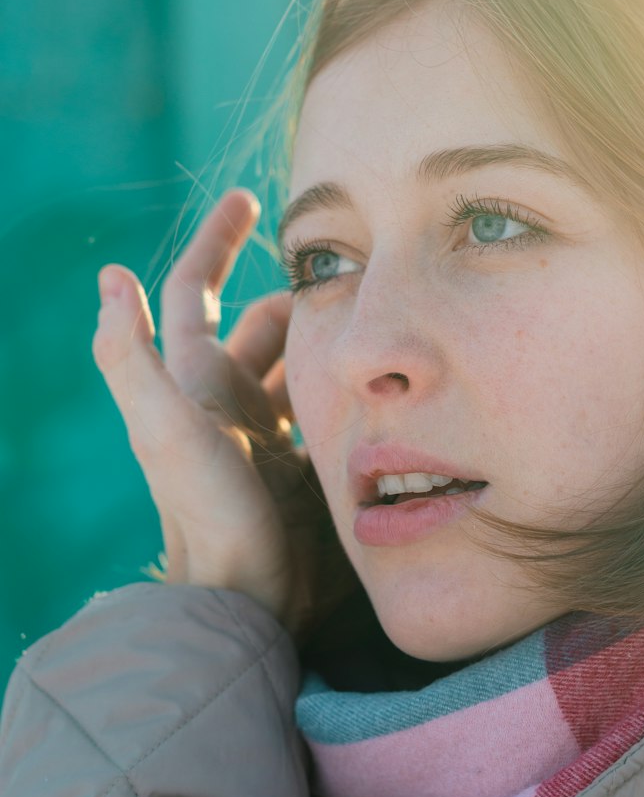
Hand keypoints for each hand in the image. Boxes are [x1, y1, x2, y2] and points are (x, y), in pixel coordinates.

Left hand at [92, 188, 355, 644]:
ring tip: (374, 314)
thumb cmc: (206, 510)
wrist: (248, 599)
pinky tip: (383, 377)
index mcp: (194, 380)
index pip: (195, 292)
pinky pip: (331, 406)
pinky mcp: (307, 463)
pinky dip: (351, 384)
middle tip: (346, 268)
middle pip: (260, 323)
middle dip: (295, 289)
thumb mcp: (164, 428)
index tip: (250, 197)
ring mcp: (270, 432)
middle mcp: (229, 399)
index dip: (216, 241)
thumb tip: (107, 276)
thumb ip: (132, 356)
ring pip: (301, 360)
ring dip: (328, 334)